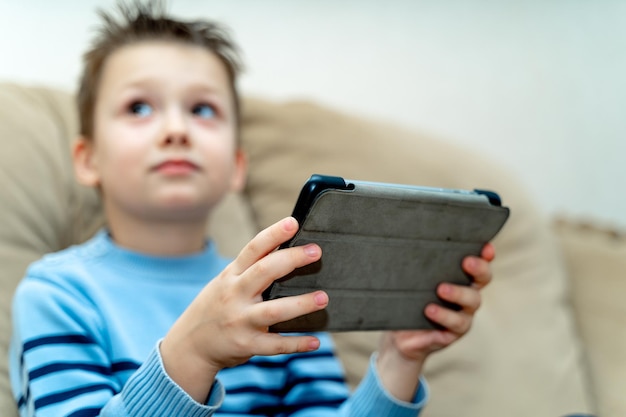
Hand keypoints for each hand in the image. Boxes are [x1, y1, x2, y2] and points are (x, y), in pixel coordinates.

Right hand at [160, 217, 327, 401]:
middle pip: (265, 272)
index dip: (273, 234)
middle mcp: (234, 295)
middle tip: (316, 251)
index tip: (293, 222)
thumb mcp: (225, 283)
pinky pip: (275, 345)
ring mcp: (240, 321)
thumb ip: (250, 269)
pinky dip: (296, 344)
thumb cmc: (216, 307)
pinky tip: (315, 341)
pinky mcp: (246, 344)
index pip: (253, 248)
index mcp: (231, 276)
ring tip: (323, 297)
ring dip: (301, 304)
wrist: (189, 346)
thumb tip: (287, 250)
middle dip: (292, 259)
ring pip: (274, 311)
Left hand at [377, 243, 494, 400]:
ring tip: (441, 289)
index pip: (477, 264)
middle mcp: (466, 295)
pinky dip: (443, 315)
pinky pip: (455, 324)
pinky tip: (430, 310)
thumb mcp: (410, 282)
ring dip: (458, 293)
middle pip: (483, 280)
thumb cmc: (406, 302)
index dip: (485, 256)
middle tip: (466, 262)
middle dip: (479, 269)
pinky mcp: (453, 333)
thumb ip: (414, 267)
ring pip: (472, 301)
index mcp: (459, 279)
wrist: (398, 337)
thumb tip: (403, 242)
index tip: (486, 247)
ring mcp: (462, 315)